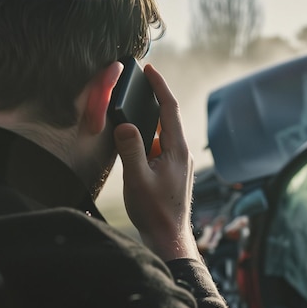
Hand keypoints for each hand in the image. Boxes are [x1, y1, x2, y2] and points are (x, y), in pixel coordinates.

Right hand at [113, 64, 199, 261]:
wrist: (168, 237)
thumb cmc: (155, 211)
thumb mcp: (137, 179)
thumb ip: (131, 150)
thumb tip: (124, 125)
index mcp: (177, 150)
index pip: (169, 109)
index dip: (160, 87)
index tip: (150, 70)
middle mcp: (182, 153)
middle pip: (166, 120)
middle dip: (151, 104)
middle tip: (134, 91)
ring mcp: (179, 164)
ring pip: (161, 137)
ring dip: (146, 129)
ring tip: (127, 129)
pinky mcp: (173, 173)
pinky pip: (159, 150)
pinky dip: (147, 145)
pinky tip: (133, 153)